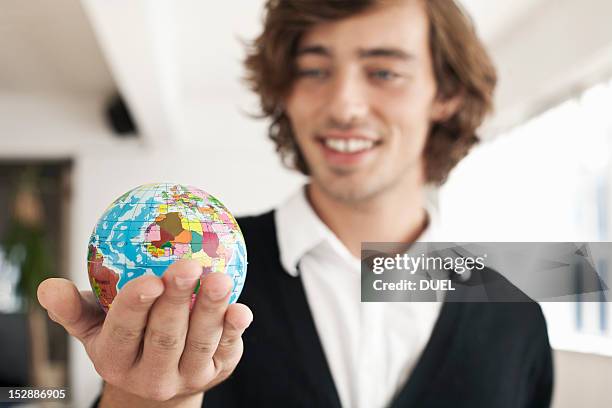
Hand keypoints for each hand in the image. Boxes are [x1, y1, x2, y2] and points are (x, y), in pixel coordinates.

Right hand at [37, 260, 252, 404]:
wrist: (159, 384)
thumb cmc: (125, 340)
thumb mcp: (93, 327)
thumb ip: (73, 308)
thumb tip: (48, 286)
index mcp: (116, 360)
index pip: (123, 333)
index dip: (136, 307)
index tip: (149, 279)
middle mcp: (152, 375)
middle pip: (165, 338)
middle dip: (176, 303)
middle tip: (187, 266)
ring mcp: (187, 377)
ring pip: (200, 343)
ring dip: (211, 311)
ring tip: (219, 279)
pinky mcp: (217, 372)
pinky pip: (227, 350)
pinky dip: (234, 330)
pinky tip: (241, 308)